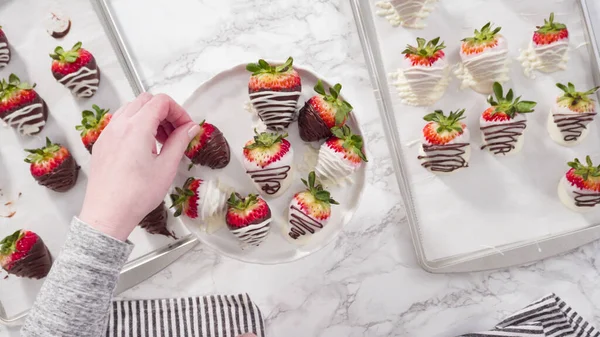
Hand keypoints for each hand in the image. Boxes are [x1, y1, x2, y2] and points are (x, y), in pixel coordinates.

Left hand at [79, 93, 199, 240]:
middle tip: (176, 132)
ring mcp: (107, 134)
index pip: (161, 102)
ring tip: (161, 141)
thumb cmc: (136, 195)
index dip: (179, 111)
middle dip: (165, 112)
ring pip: (131, 109)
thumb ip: (180, 142)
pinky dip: (136, 126)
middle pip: (145, 101)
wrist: (108, 214)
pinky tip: (145, 148)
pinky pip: (120, 123)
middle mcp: (119, 125)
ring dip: (150, 117)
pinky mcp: (102, 144)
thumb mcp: (166, 167)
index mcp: (136, 128)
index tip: (186, 127)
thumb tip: (190, 128)